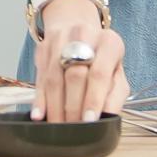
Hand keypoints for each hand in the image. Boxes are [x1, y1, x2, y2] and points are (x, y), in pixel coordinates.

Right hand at [35, 0, 124, 124]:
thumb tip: (107, 118)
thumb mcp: (116, 73)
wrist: (79, 28)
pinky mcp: (42, 48)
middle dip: (73, 107)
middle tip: (73, 128)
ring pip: (54, 78)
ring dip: (55, 107)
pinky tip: (39, 115)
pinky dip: (39, 100)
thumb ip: (115, 95)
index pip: (99, 74)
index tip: (89, 120)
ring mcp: (60, 40)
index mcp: (109, 43)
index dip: (93, 99)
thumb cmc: (101, 58)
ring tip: (58, 126)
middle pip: (74, 76)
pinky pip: (39, 78)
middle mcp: (84, 36)